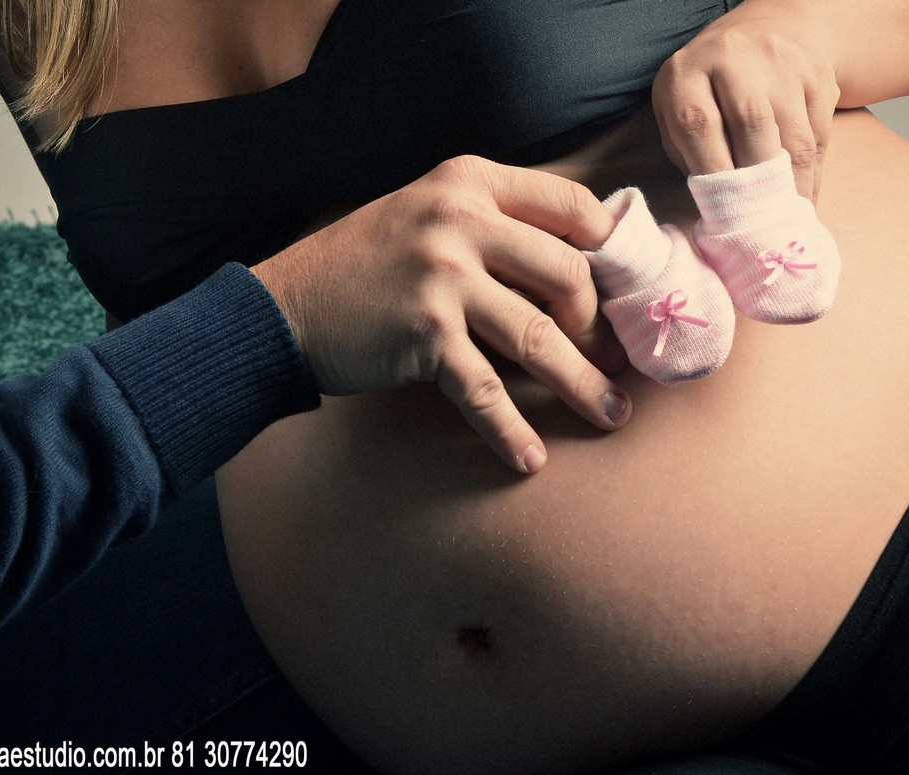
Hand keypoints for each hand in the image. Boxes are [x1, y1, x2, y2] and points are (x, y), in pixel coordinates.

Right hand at [253, 155, 630, 473]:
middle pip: (569, 276)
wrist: (284, 307)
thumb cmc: (364, 266)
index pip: (573, 206)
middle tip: (609, 361)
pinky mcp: (424, 333)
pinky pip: (486, 390)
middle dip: (599, 327)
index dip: (611, 254)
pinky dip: (512, 431)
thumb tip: (580, 272)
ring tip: (612, 415)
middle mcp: (460, 220)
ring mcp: (441, 276)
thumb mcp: (427, 215)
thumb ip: (493, 227)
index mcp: (469, 182)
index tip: (624, 293)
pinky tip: (530, 458)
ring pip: (539, 338)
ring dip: (583, 386)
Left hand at [651, 0, 840, 202]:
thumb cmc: (707, 88)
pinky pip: (820, 138)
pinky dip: (812, 176)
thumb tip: (714, 207)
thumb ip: (686, 152)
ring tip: (786, 222)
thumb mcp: (675, 108)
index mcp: (687, 71)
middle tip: (761, 226)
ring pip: (795, 139)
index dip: (712, 175)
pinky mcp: (819, 77)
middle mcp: (736, 59)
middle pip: (753, 127)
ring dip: (792, 190)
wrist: (768, 28)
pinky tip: (802, 199)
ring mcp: (783, 65)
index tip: (723, 215)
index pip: (699, 124)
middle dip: (758, 186)